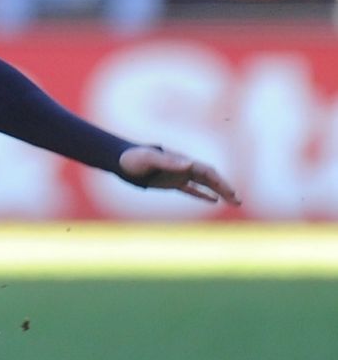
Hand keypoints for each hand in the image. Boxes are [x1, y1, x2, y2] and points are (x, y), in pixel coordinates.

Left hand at [117, 145, 241, 204]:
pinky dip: (202, 194)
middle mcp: (183, 167)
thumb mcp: (149, 159)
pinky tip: (214, 201)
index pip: (207, 171)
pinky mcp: (170, 183)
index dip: (220, 182)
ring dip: (219, 192)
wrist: (120, 160)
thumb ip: (168, 162)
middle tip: (238, 201)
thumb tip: (189, 164)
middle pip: (210, 178)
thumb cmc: (133, 158)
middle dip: (225, 188)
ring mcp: (178, 175)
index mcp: (182, 161)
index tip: (231, 193)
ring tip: (234, 202)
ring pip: (204, 184)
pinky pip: (191, 189)